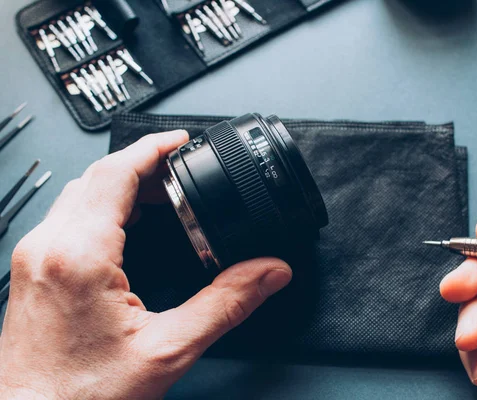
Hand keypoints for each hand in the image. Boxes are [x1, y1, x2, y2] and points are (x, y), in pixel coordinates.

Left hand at [0, 130, 291, 399]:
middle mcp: (48, 247)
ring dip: (120, 182)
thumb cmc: (83, 397)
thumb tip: (270, 272)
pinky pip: (67, 215)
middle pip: (97, 176)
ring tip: (162, 192)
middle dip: (143, 163)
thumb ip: (227, 304)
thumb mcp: (169, 350)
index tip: (181, 140)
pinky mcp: (32, 270)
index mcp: (80, 255)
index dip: (153, 148)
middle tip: (181, 168)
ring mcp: (34, 257)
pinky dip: (101, 204)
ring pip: (78, 192)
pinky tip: (127, 221)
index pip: (116, 173)